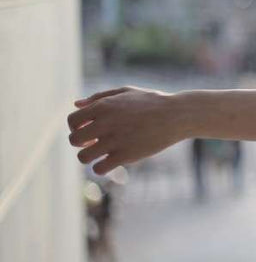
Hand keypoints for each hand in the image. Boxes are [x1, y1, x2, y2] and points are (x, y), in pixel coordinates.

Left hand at [67, 87, 185, 174]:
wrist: (177, 115)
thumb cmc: (152, 102)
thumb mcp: (126, 92)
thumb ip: (99, 97)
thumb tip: (76, 104)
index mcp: (104, 106)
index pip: (72, 121)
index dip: (76, 128)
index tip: (88, 131)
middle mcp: (106, 122)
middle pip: (74, 140)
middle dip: (80, 144)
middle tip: (93, 143)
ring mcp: (116, 140)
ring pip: (84, 157)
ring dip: (90, 157)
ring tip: (102, 154)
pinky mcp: (127, 155)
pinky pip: (99, 169)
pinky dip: (101, 168)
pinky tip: (112, 162)